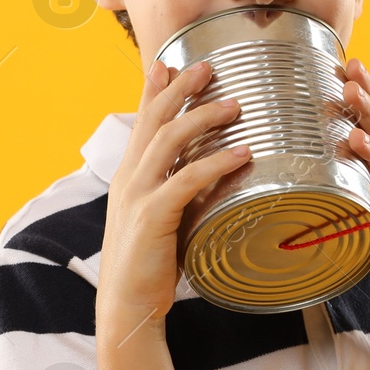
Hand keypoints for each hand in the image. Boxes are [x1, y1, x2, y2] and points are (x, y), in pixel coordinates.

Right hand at [98, 59, 252, 329]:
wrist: (127, 307)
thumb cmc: (148, 267)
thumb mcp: (159, 220)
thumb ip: (176, 194)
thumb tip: (209, 175)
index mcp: (129, 176)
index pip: (142, 122)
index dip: (155, 90)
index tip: (170, 62)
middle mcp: (129, 178)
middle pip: (154, 119)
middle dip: (180, 88)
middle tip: (209, 66)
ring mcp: (137, 195)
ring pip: (169, 140)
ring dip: (203, 117)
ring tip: (235, 104)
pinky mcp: (152, 217)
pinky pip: (187, 180)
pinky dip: (217, 163)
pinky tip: (242, 153)